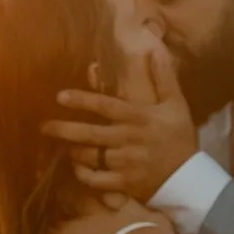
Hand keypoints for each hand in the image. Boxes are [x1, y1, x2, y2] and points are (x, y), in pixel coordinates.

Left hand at [44, 43, 200, 204]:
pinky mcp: (123, 183)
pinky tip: (77, 168)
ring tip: (60, 146)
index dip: (81, 100)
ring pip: (90, 157)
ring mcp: (124, 163)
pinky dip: (83, 175)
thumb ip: (164, 77)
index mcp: (137, 118)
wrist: (190, 177)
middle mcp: (127, 139)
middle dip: (63, 130)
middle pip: (89, 134)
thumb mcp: (176, 104)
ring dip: (72, 151)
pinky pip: (96, 180)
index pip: (105, 106)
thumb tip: (155, 50)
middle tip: (43, 126)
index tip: (59, 96)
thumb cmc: (180, 138)